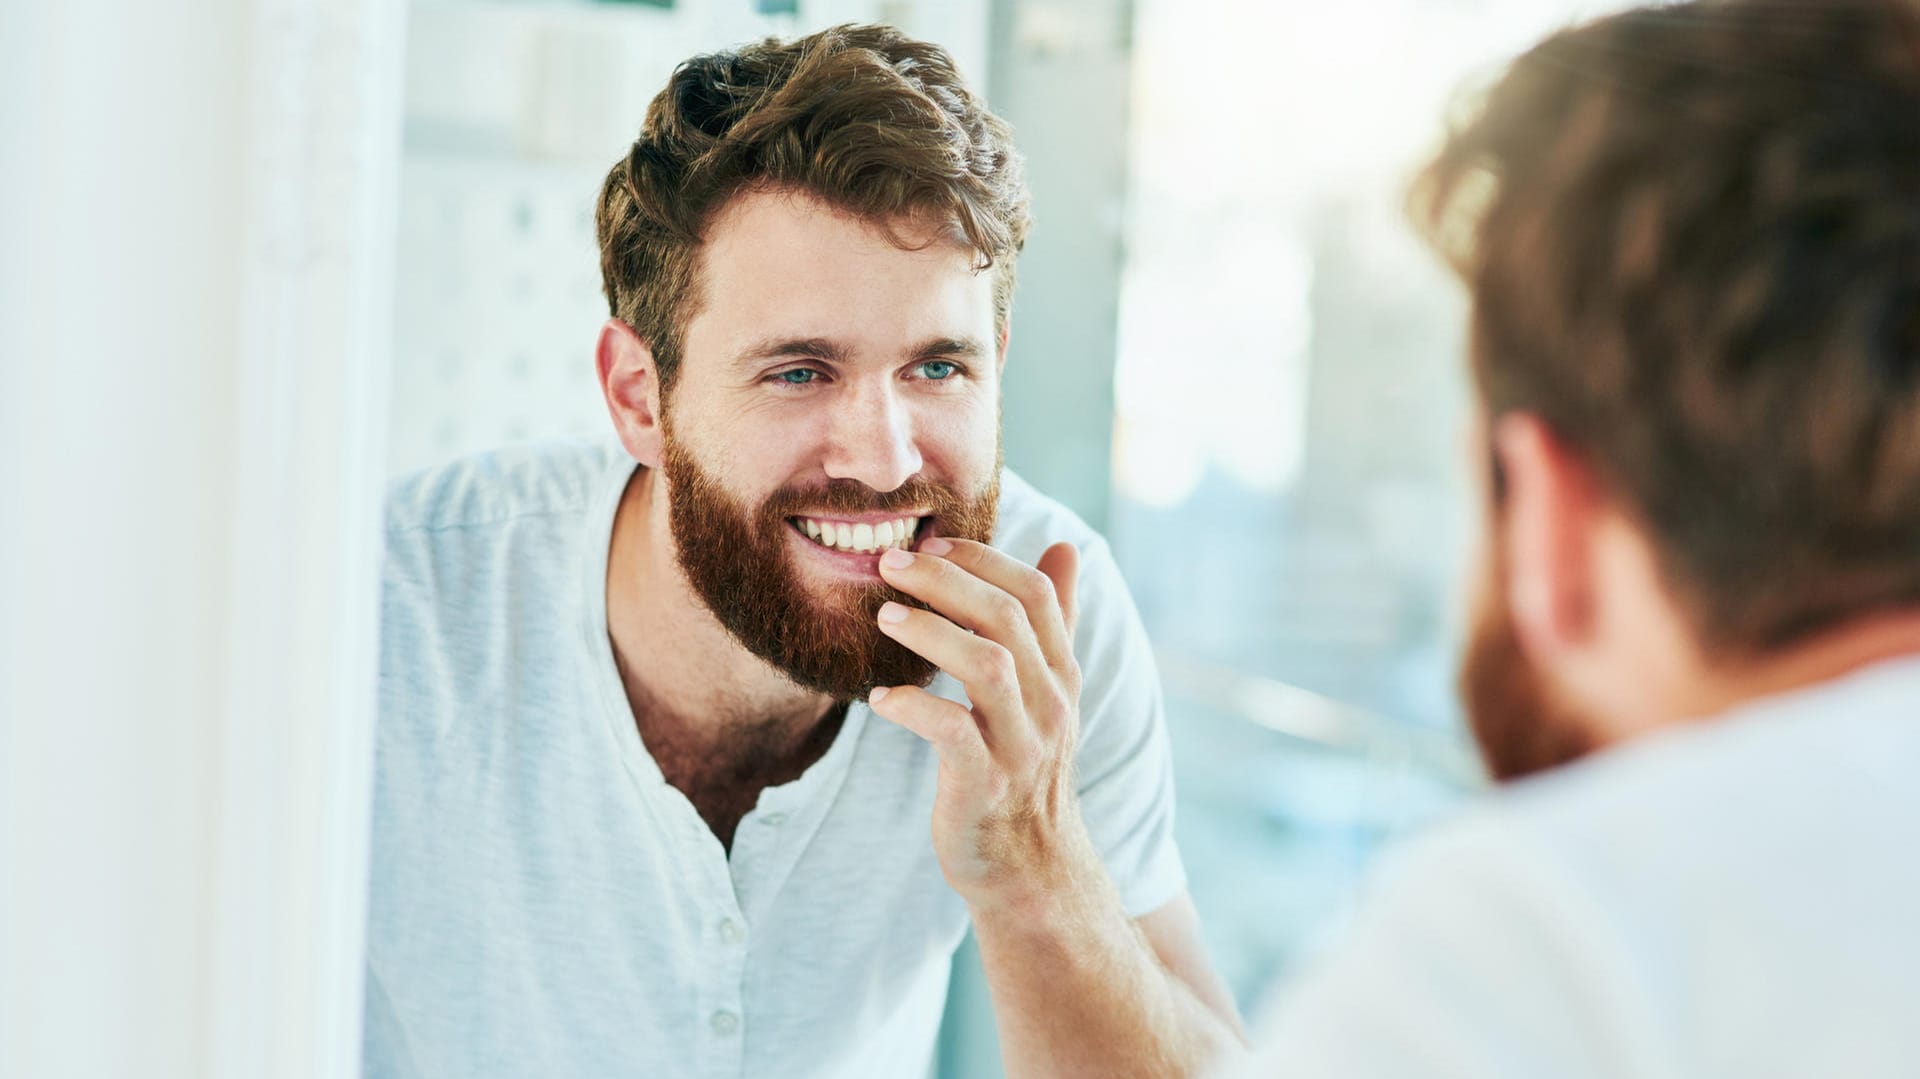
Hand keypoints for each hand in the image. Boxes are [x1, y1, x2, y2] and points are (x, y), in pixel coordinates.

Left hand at [868, 537, 1100, 912]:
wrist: (1030, 868)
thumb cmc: (1023, 768)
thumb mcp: (1047, 692)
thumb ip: (1054, 621)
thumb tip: (1066, 546)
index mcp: (1061, 675)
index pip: (1035, 594)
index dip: (983, 559)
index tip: (930, 543)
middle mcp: (1050, 704)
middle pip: (1007, 618)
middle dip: (946, 581)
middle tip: (890, 564)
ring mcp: (1021, 746)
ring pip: (987, 666)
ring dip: (930, 632)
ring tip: (883, 616)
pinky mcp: (985, 785)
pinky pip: (952, 732)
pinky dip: (913, 707)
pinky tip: (880, 698)